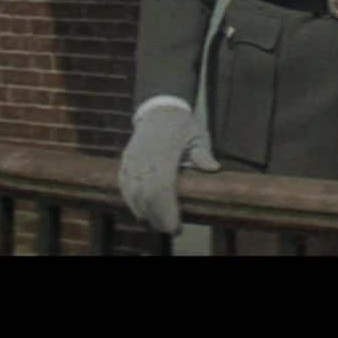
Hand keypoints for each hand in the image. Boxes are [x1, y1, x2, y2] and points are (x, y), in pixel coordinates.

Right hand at [116, 105, 220, 234]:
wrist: (159, 107)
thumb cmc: (182, 125)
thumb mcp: (196, 136)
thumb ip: (202, 154)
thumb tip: (214, 168)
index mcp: (164, 152)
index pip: (162, 187)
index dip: (167, 210)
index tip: (176, 226)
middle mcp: (145, 156)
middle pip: (146, 195)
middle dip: (157, 216)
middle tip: (169, 229)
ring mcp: (133, 158)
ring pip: (133, 192)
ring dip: (143, 211)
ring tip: (156, 223)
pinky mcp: (126, 159)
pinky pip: (124, 184)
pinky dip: (130, 200)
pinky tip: (140, 210)